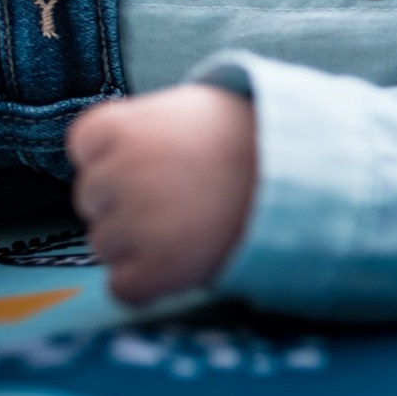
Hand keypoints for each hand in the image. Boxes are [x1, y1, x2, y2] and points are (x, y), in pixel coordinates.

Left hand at [66, 86, 256, 306]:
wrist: (310, 173)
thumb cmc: (254, 137)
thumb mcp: (193, 108)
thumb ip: (144, 125)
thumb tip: (110, 153)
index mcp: (121, 126)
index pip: (87, 146)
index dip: (123, 154)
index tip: (164, 157)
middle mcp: (118, 174)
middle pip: (94, 198)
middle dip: (130, 199)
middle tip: (185, 194)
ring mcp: (134, 225)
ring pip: (106, 245)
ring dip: (140, 242)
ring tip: (193, 225)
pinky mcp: (154, 270)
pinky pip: (123, 288)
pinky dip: (149, 282)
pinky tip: (184, 261)